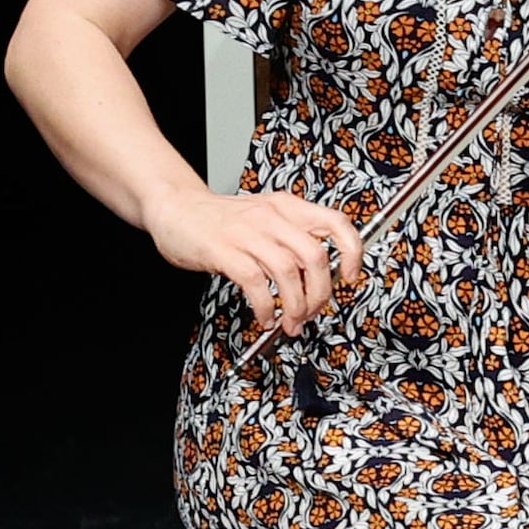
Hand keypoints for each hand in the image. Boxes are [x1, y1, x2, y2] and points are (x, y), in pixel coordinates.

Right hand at [149, 183, 366, 330]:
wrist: (175, 208)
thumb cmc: (220, 219)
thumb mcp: (265, 218)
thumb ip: (291, 239)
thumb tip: (321, 277)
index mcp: (287, 206)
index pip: (336, 222)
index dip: (352, 251)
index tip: (351, 277)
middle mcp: (271, 216)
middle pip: (315, 256)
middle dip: (320, 294)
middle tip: (311, 313)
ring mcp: (246, 232)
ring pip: (289, 272)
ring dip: (295, 306)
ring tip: (290, 322)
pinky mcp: (223, 250)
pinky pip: (255, 283)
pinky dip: (265, 307)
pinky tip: (264, 316)